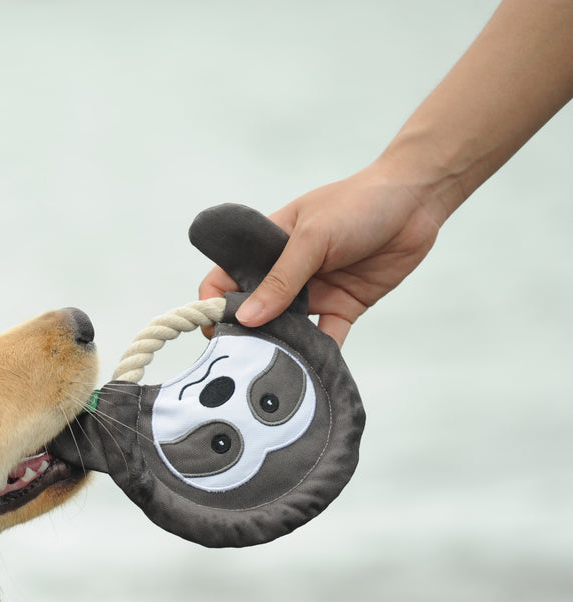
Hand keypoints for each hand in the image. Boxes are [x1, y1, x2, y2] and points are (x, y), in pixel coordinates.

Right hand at [198, 162, 443, 346]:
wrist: (418, 200)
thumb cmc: (359, 203)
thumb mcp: (312, 237)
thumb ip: (281, 280)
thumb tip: (246, 318)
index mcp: (267, 246)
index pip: (226, 277)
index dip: (213, 302)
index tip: (211, 327)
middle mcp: (286, 272)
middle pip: (254, 310)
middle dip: (245, 333)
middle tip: (239, 357)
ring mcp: (314, 292)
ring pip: (287, 328)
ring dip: (280, 347)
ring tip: (270, 369)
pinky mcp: (343, 307)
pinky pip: (326, 338)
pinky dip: (319, 355)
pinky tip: (310, 372)